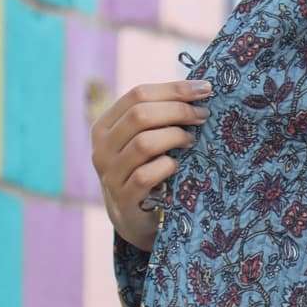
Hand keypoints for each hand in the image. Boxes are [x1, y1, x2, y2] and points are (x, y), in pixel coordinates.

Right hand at [88, 76, 207, 249]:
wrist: (133, 218)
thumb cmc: (145, 169)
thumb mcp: (143, 139)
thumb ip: (158, 116)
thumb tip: (199, 88)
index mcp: (105, 126)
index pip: (137, 94)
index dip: (174, 89)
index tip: (205, 89)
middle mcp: (101, 148)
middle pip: (140, 115)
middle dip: (179, 111)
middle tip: (203, 115)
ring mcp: (109, 174)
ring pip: (144, 143)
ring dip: (175, 137)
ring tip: (191, 140)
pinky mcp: (123, 199)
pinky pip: (146, 175)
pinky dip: (167, 166)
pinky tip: (178, 166)